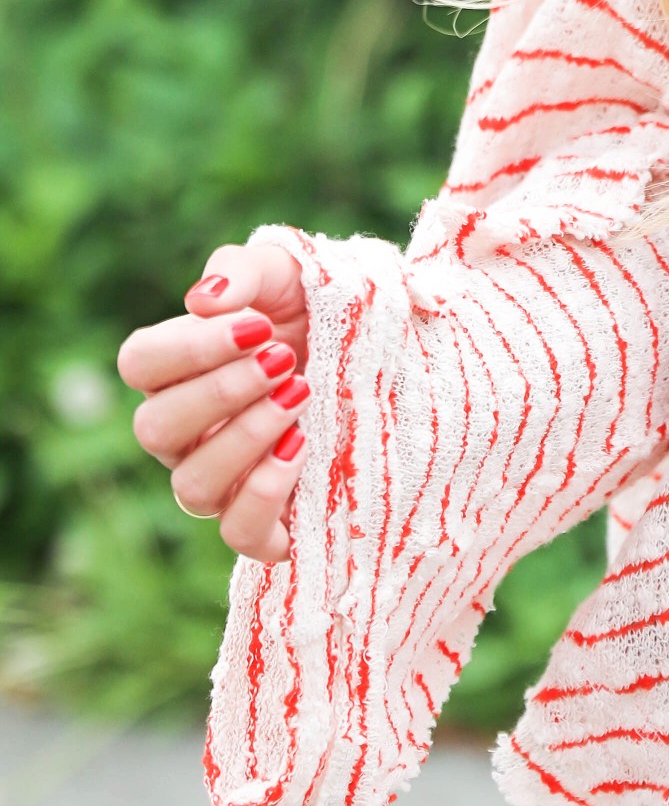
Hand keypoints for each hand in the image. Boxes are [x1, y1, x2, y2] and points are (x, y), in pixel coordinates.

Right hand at [118, 240, 311, 567]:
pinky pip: (239, 534)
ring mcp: (222, 484)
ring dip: (245, 438)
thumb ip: (244, 272)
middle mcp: (188, 435)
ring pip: (192, 486)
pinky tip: (302, 446)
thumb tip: (205, 299)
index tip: (257, 326)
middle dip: (221, 391)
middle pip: (155, 428)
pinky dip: (265, 494)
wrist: (392, 360)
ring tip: (300, 396)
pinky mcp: (267, 523)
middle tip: (282, 359)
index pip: (139, 363)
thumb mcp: (291, 275)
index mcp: (178, 371)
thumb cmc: (324, 313)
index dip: (189, 347)